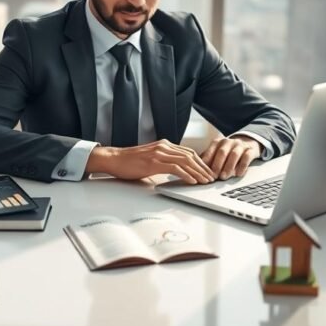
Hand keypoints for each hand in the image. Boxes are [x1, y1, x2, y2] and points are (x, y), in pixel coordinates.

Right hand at [86, 140, 216, 183]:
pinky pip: (175, 168)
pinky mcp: (153, 162)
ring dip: (198, 172)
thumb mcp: (150, 159)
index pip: (188, 152)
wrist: (114, 159)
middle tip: (211, 178)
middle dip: (203, 168)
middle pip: (191, 155)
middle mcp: (164, 146)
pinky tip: (192, 181)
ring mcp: (159, 153)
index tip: (207, 171)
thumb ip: (163, 162)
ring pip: (185, 161)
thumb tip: (176, 173)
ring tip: (205, 181)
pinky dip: (186, 174)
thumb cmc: (129, 161)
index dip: (200, 162)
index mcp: (164, 145)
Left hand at [201, 136, 261, 179]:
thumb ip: (210, 159)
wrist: (247, 143)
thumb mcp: (218, 152)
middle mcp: (229, 142)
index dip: (208, 162)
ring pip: (234, 154)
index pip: (211, 150)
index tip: (204, 172)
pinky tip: (238, 174)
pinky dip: (242, 166)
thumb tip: (200, 170)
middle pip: (222, 152)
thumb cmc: (228, 151)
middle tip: (214, 176)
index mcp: (218, 142)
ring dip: (228, 166)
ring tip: (224, 176)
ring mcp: (240, 145)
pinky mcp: (250, 150)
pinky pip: (247, 157)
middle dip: (217, 165)